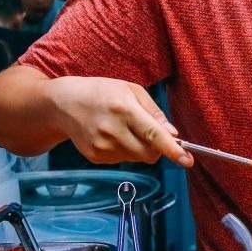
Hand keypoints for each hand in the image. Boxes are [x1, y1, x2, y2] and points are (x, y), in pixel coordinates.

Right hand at [48, 76, 192, 166]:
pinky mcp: (95, 157)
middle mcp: (112, 130)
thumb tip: (173, 134)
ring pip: (137, 158)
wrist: (64, 104)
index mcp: (124, 109)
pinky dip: (124, 150)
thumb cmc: (102, 92)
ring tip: (123, 128)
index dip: (172, 149)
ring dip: (139, 148)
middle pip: (149, 153)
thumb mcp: (131, 90)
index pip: (153, 134)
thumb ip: (154, 112)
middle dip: (157, 148)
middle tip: (149, 133)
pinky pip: (123, 160)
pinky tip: (111, 135)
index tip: (187, 160)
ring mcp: (102, 146)